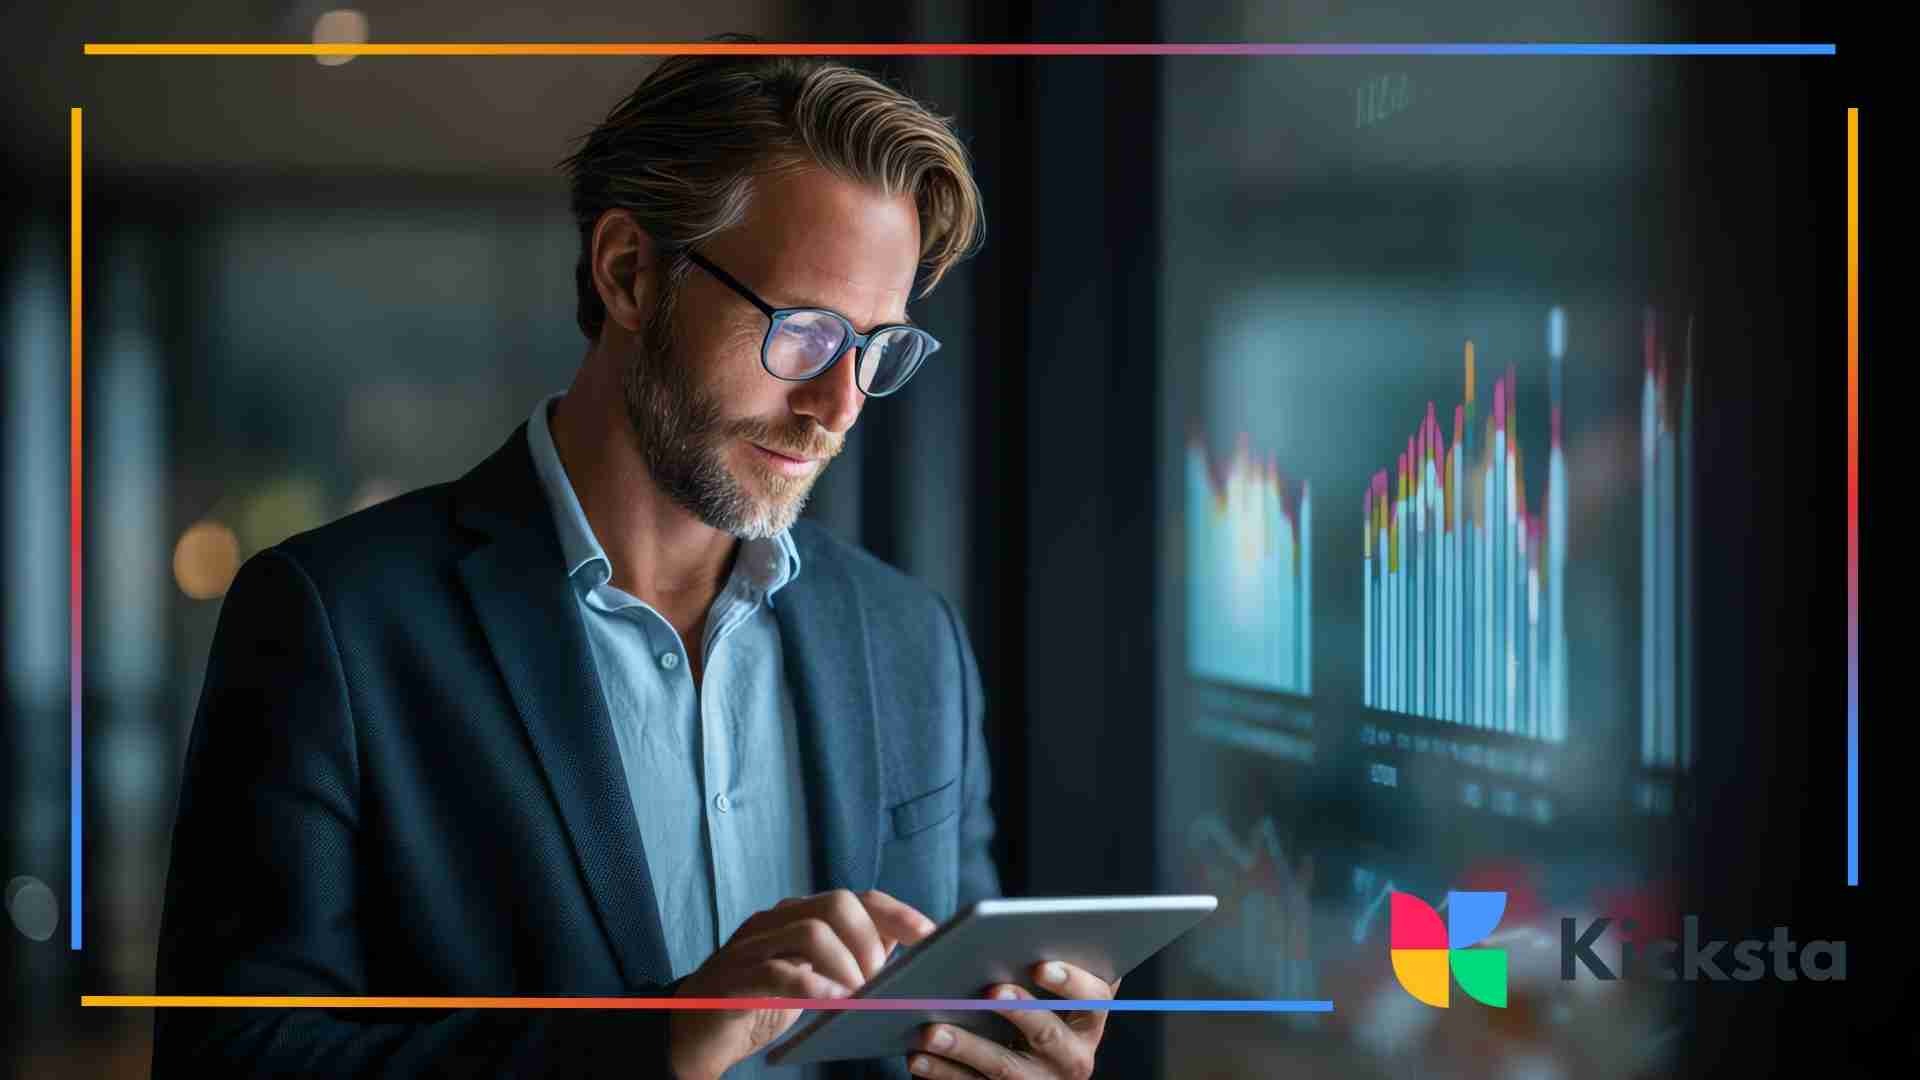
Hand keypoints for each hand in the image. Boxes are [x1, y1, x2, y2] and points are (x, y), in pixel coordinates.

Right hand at [667, 888, 936, 1079]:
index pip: (859, 898)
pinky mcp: (733, 977)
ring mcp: (751, 945)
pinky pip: (778, 972)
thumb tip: (912, 958)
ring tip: (857, 996)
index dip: (899, 915)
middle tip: (879, 980)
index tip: (932, 938)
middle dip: (870, 942)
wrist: (693, 1032)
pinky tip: (833, 1004)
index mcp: (800, 916)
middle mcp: (776, 921)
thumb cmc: (760, 1003)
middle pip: (837, 904)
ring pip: (811, 930)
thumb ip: (850, 960)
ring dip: (846, 966)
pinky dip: (813, 987)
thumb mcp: (812, 977)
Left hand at [906, 961, 1118, 1079]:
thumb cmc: (1034, 1006)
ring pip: (1003, 1066)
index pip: (1093, 998)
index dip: (1071, 981)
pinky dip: (942, 1073)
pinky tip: (916, 1057)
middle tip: (988, 990)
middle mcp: (1073, 1057)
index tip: (1040, 965)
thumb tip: (1016, 928)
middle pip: (1046, 1033)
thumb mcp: (1049, 991)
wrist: (1028, 1067)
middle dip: (1018, 1009)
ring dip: (966, 1045)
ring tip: (932, 1028)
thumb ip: (1046, 963)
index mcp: (1088, 1020)